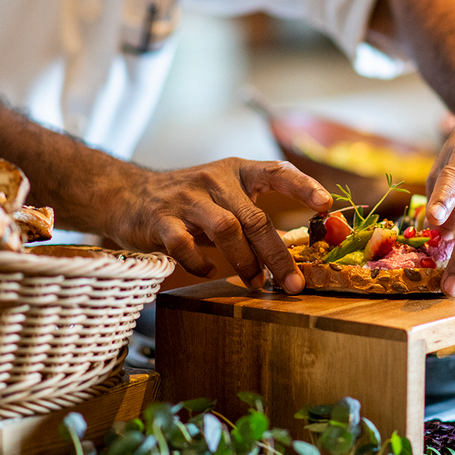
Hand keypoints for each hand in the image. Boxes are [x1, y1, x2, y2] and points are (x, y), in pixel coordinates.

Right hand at [108, 158, 332, 293]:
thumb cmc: (189, 200)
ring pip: (226, 230)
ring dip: (244, 261)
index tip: (326, 205)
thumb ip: (252, 214)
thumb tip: (290, 252)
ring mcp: (186, 198)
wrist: (129, 194)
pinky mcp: (161, 220)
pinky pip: (186, 245)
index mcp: (236, 170)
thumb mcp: (223, 193)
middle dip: (277, 255)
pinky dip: (200, 263)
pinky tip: (208, 270)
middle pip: (254, 218)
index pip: (276, 171)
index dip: (303, 186)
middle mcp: (214, 180)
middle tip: (292, 283)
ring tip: (255, 281)